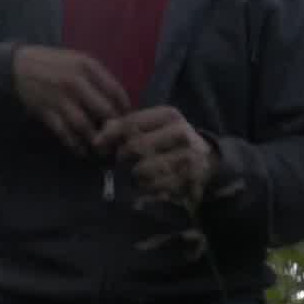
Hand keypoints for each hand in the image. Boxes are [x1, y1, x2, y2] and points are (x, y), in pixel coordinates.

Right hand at [12, 46, 131, 154]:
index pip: (115, 91)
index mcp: (87, 66)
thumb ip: (96, 77)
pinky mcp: (46, 110)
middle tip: (117, 139)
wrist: (16, 66)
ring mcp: (60, 97)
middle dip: (113, 128)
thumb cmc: (51, 63)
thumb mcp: (76, 60)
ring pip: (85, 125)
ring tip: (101, 150)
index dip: (124, 109)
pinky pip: (64, 132)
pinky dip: (74, 144)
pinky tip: (80, 150)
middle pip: (104, 110)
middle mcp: (76, 81)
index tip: (126, 120)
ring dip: (95, 141)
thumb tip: (116, 101)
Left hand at [95, 106, 216, 208]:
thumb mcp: (152, 127)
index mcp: (169, 115)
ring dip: (134, 175)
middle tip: (121, 162)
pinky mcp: (189, 178)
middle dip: (123, 157)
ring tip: (136, 174)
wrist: (207, 160)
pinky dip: (146, 189)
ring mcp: (187, 156)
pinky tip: (148, 185)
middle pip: (136, 147)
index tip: (97, 144)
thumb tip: (100, 135)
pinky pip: (155, 187)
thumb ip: (126, 126)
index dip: (110, 134)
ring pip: (144, 169)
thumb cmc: (169, 141)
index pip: (132, 122)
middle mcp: (181, 132)